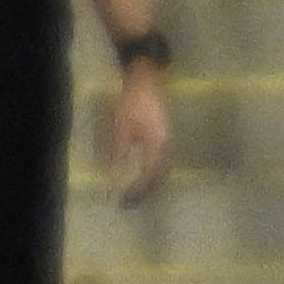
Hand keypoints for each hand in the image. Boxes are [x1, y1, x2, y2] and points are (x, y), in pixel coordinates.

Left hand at [110, 62, 171, 204]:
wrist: (145, 81)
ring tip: (136, 193)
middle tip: (129, 202)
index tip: (125, 200)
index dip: (138, 190)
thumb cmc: (132, 102)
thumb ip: (119, 149)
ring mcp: (167, 141)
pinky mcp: (163, 137)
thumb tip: (117, 172)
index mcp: (157, 144)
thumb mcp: (120, 125)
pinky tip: (141, 175)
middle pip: (159, 175)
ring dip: (150, 183)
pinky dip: (152, 172)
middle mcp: (166, 145)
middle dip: (145, 191)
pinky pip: (160, 161)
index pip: (150, 175)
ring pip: (161, 169)